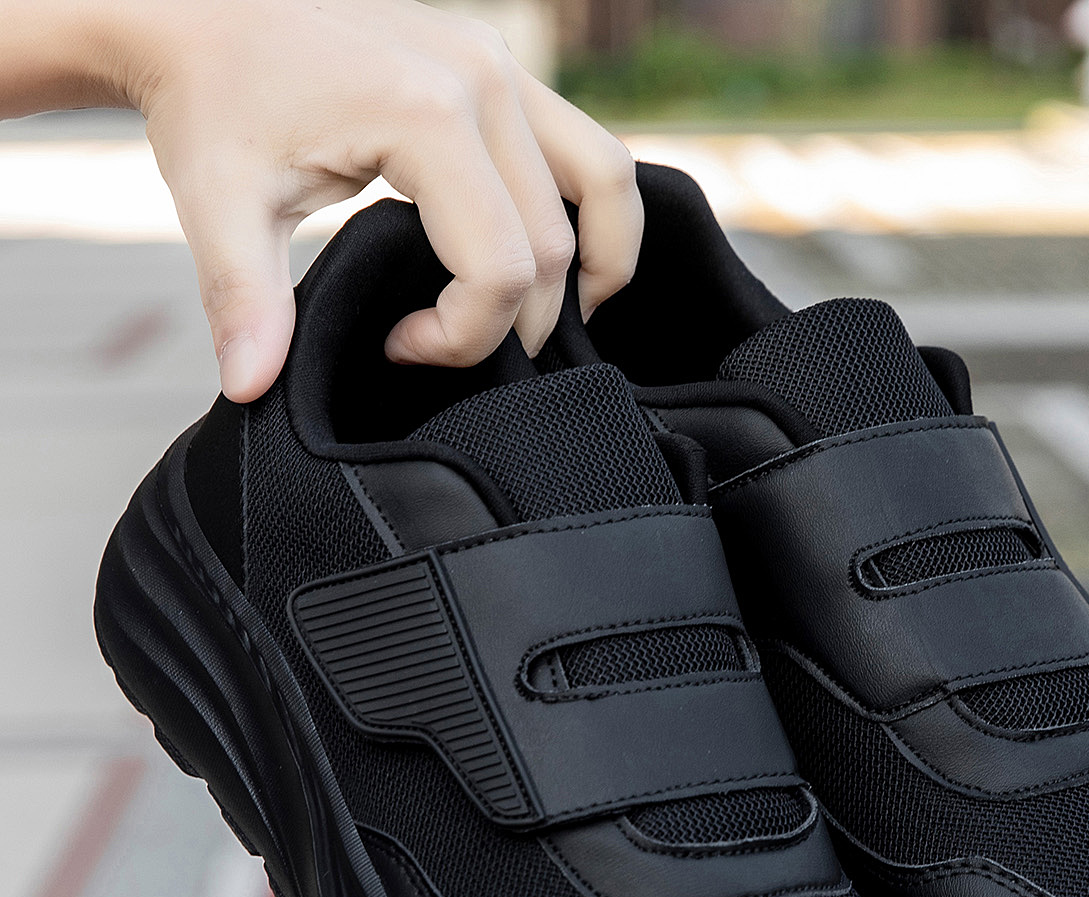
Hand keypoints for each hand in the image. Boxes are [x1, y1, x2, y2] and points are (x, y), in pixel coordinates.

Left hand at [107, 0, 640, 399]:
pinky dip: (593, 216)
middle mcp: (483, 81)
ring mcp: (502, 66)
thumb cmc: (213, 94)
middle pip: (555, 244)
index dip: (463, 337)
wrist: (200, 0)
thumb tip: (253, 385)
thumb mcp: (218, 199)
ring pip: (607, 185)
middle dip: (514, 322)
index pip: (500, 267)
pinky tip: (556, 261)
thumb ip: (244, 297)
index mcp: (426, 112)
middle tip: (447, 346)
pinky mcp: (502, 67)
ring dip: (595, 268)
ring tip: (548, 320)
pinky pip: (589, 150)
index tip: (400, 348)